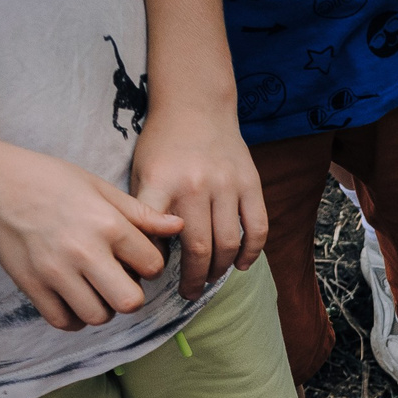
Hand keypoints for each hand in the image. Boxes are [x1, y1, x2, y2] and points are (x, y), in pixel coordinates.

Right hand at [0, 142, 182, 329]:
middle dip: (131, 295)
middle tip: (119, 281)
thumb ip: (140, 213)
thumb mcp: (100, 187)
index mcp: (107, 224)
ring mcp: (55, 271)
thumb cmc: (50, 181)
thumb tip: (178, 226)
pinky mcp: (32, 285)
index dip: (149, 264)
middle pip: (130, 302)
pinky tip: (73, 299)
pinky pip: (63, 321)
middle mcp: (84, 251)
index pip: (153, 265)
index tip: (135, 257)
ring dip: (102, 308)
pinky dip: (73, 317)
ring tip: (94, 289)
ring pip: (98, 316)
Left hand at [132, 104, 264, 299]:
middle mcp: (194, 186)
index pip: (157, 236)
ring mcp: (226, 185)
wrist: (195, 105)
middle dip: (193, 279)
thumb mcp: (141, 172)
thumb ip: (144, 211)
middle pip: (198, 249)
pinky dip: (250, 252)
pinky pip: (257, 228)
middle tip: (188, 292)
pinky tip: (241, 264)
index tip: (156, 279)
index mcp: (160, 183)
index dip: (157, 265)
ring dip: (220, 270)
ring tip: (211, 279)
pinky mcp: (250, 184)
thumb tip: (145, 256)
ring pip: (227, 244)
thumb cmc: (162, 145)